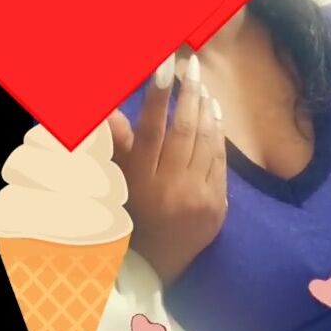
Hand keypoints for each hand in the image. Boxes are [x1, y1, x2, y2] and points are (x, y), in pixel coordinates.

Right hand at [108, 53, 226, 284]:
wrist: (155, 266)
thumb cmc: (130, 217)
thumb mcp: (117, 184)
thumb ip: (117, 147)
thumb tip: (110, 112)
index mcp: (140, 181)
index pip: (151, 129)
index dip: (158, 95)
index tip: (165, 64)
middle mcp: (170, 188)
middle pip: (184, 130)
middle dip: (188, 92)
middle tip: (191, 64)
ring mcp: (197, 197)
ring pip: (206, 141)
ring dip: (206, 108)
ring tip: (202, 85)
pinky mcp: (217, 205)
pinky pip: (220, 160)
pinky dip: (219, 133)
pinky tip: (216, 112)